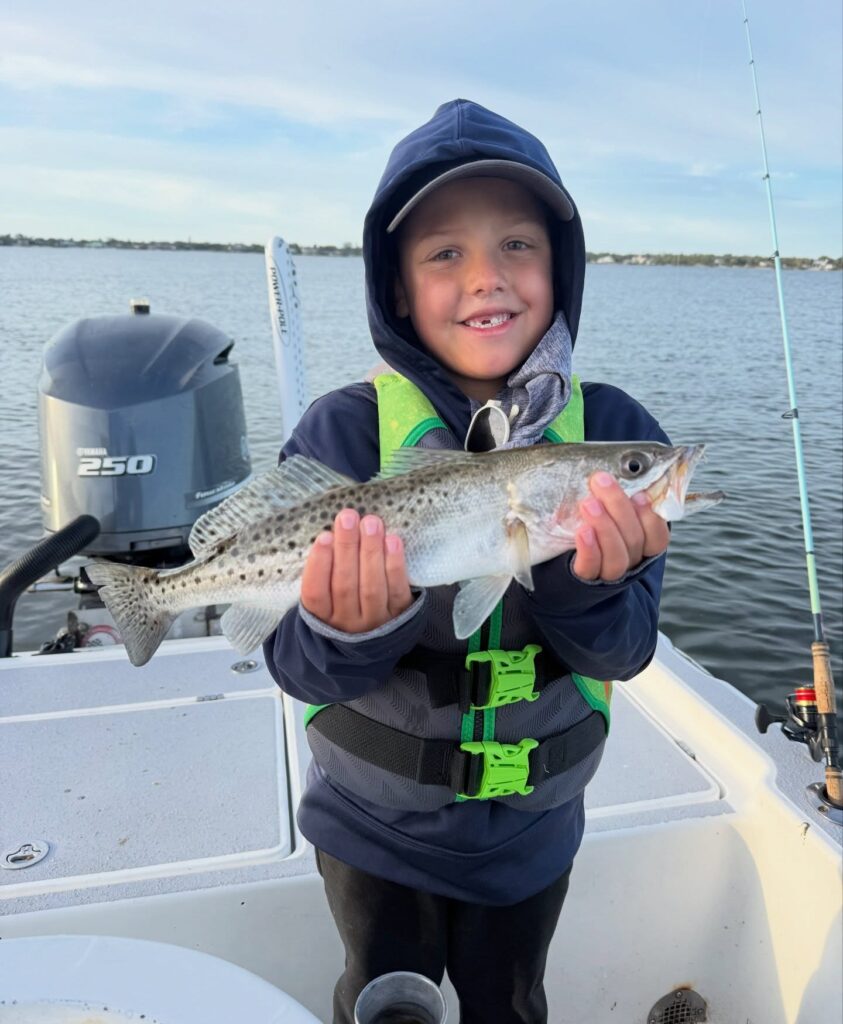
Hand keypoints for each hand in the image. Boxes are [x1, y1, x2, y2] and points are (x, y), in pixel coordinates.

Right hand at [300, 509, 412, 632]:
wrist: (380, 631)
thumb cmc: (346, 598)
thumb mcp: (328, 590)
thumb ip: (328, 567)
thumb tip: (335, 531)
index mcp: (322, 616)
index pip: (315, 592)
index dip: (318, 565)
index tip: (324, 536)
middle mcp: (347, 622)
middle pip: (344, 585)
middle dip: (346, 548)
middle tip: (348, 518)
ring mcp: (374, 620)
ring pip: (371, 587)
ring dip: (371, 551)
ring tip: (371, 523)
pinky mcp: (400, 614)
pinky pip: (397, 590)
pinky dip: (394, 565)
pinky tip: (392, 541)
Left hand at [572, 472, 669, 581]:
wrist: (563, 554)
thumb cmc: (591, 522)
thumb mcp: (607, 507)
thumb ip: (618, 495)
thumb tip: (617, 472)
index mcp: (642, 544)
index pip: (658, 538)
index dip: (652, 518)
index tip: (639, 494)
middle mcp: (630, 560)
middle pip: (634, 540)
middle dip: (619, 507)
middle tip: (601, 481)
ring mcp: (608, 572)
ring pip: (617, 556)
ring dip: (605, 527)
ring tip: (589, 504)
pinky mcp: (584, 578)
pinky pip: (591, 567)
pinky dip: (589, 549)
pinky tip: (583, 531)